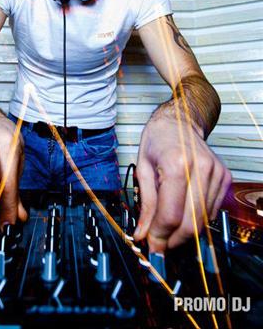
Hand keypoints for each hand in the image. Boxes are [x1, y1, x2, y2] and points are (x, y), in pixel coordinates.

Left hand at [133, 116, 231, 251]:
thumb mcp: (143, 168)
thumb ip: (146, 204)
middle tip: (160, 246)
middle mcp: (200, 168)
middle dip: (174, 241)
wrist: (180, 120)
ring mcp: (216, 173)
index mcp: (176, 163)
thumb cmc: (158, 140)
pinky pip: (211, 211)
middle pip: (191, 223)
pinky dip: (196, 219)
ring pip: (203, 221)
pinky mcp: (225, 177)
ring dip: (185, 233)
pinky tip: (183, 213)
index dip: (160, 236)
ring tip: (168, 231)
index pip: (171, 215)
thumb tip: (143, 234)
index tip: (151, 246)